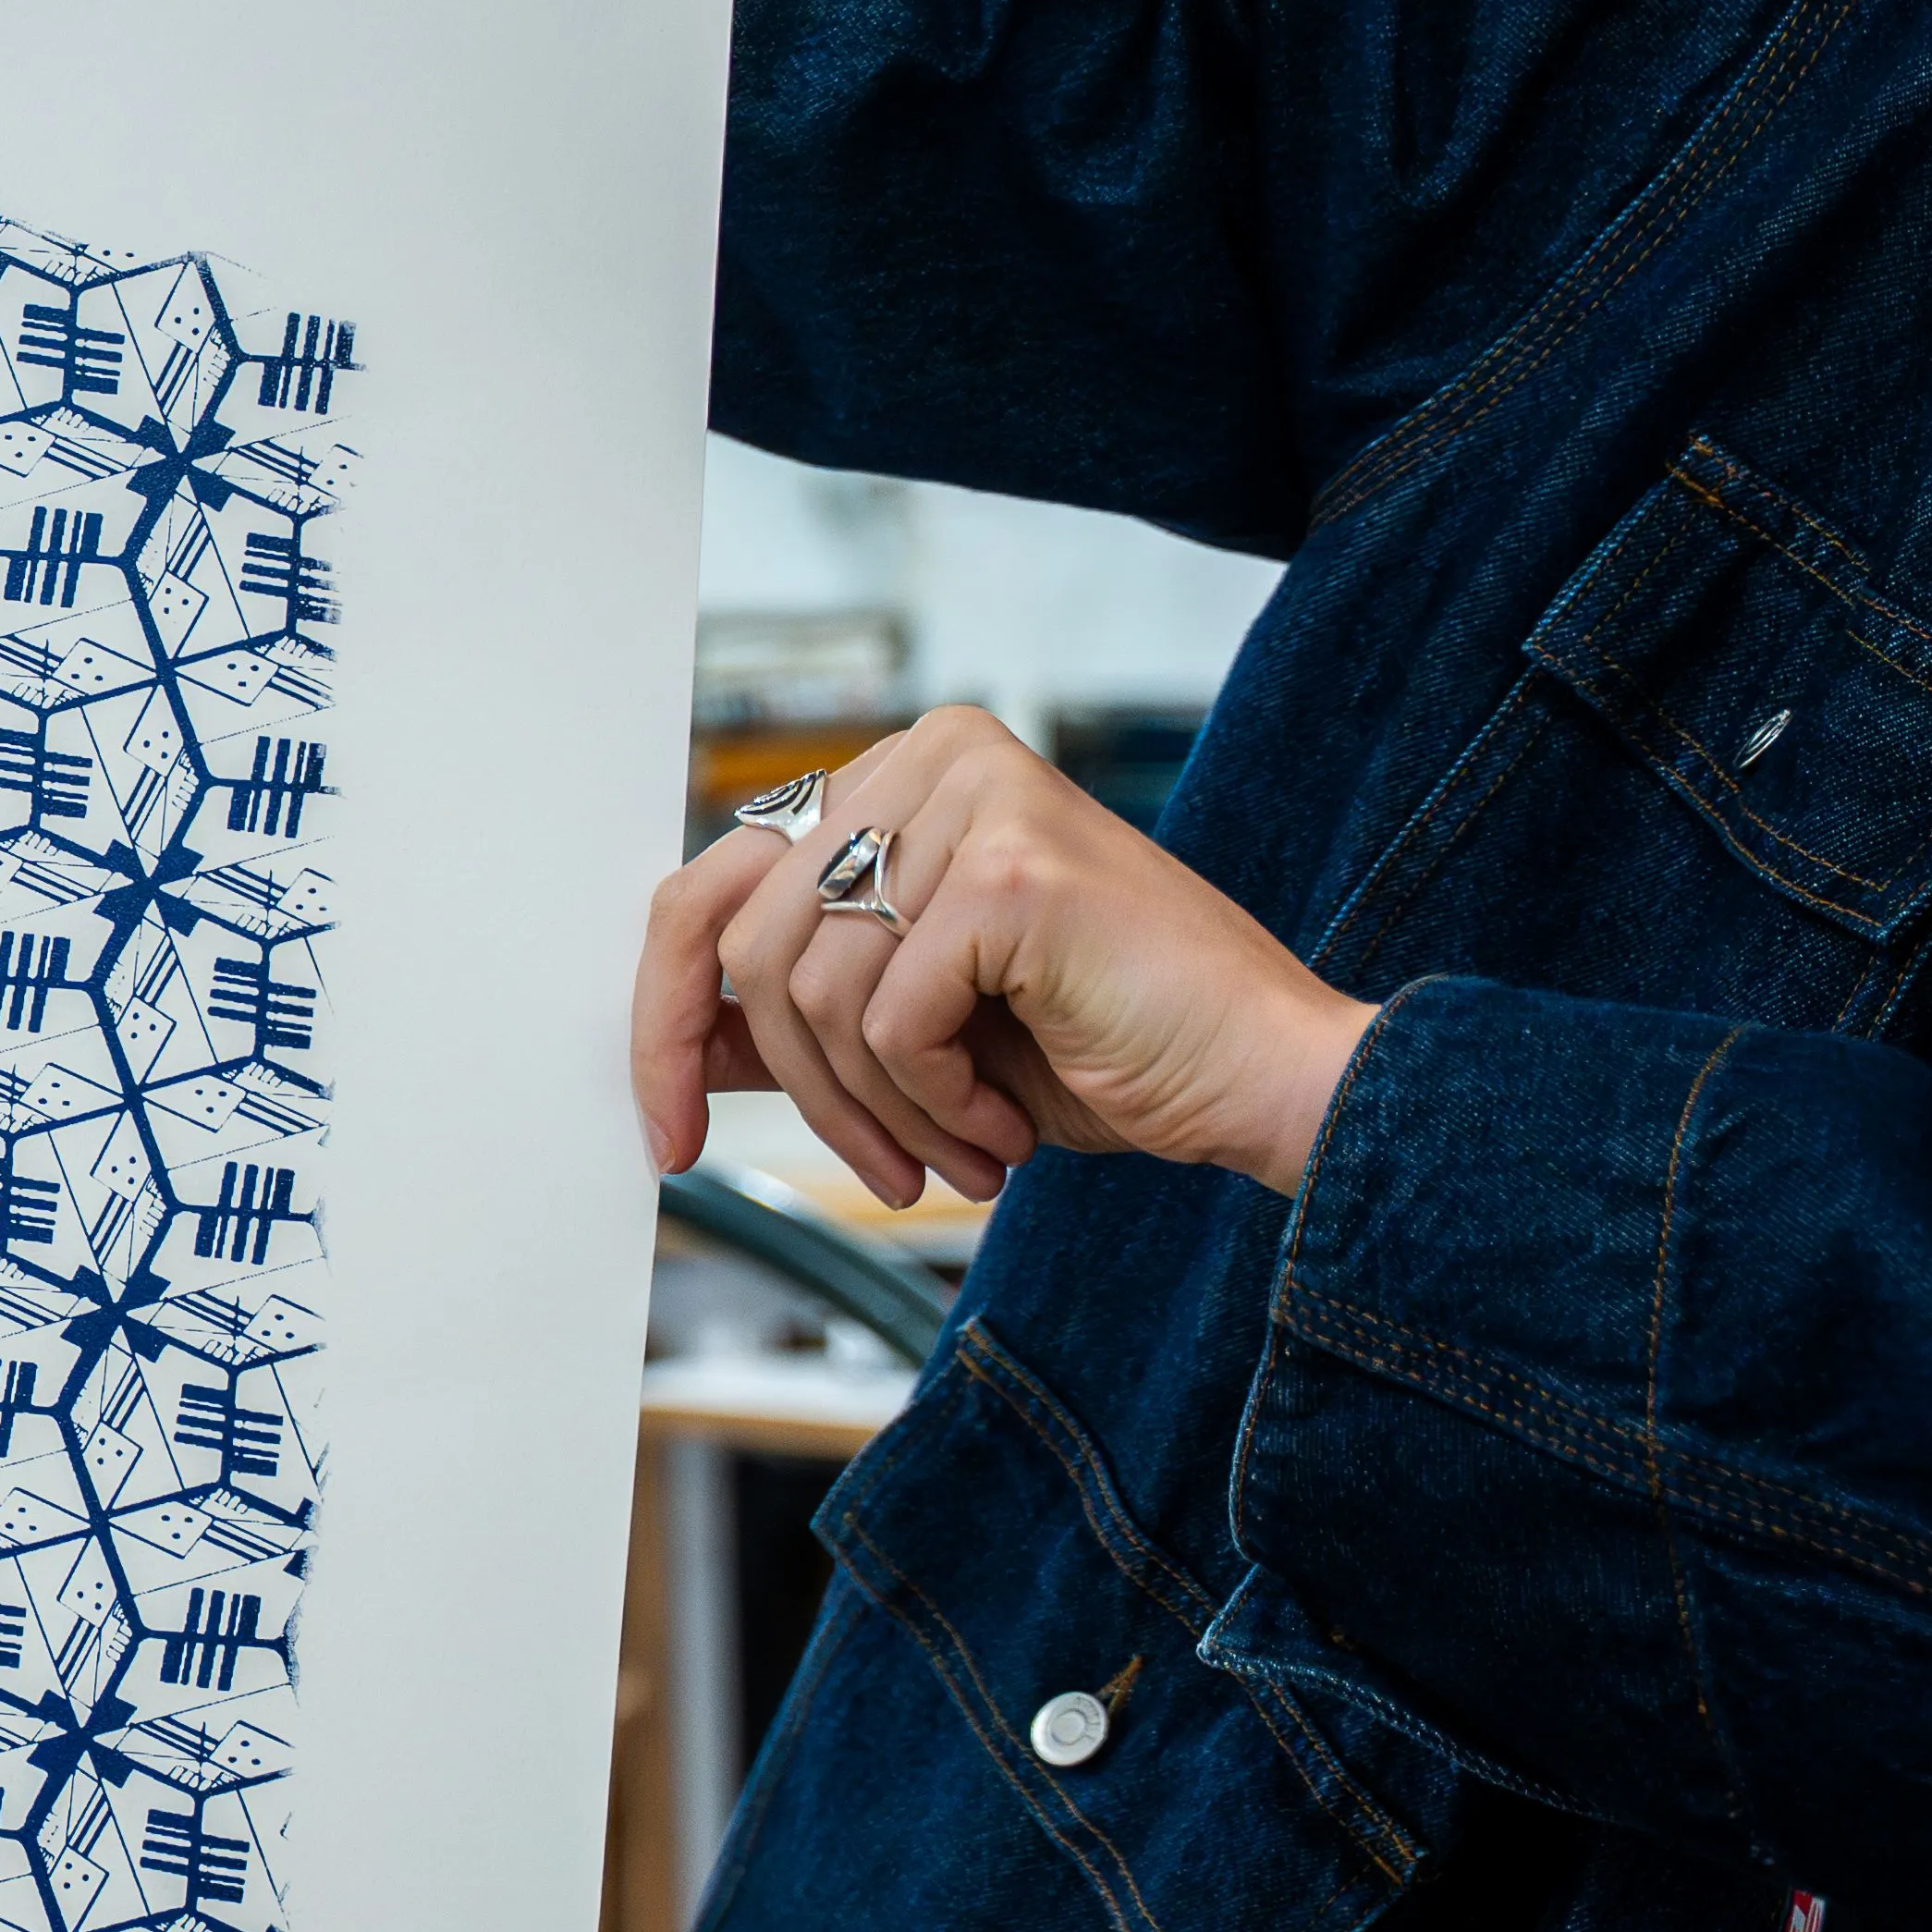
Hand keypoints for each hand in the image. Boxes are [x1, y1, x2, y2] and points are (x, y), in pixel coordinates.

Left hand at [632, 705, 1376, 1206]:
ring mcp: (972, 800)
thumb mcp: (907, 1027)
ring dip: (878, 1111)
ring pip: (812, 994)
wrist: (1267, 1077)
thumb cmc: (1099, 1048)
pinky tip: (1006, 1123)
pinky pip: (889, 1021)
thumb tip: (667, 1038)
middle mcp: (927, 758)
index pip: (707, 887)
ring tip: (960, 1152)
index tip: (665, 1132)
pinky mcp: (1009, 869)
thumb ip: (793, 1012)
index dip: (664, 1019)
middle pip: (741, 943)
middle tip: (872, 1174)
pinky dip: (935, 1103)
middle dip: (789, 1087)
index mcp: (895, 773)